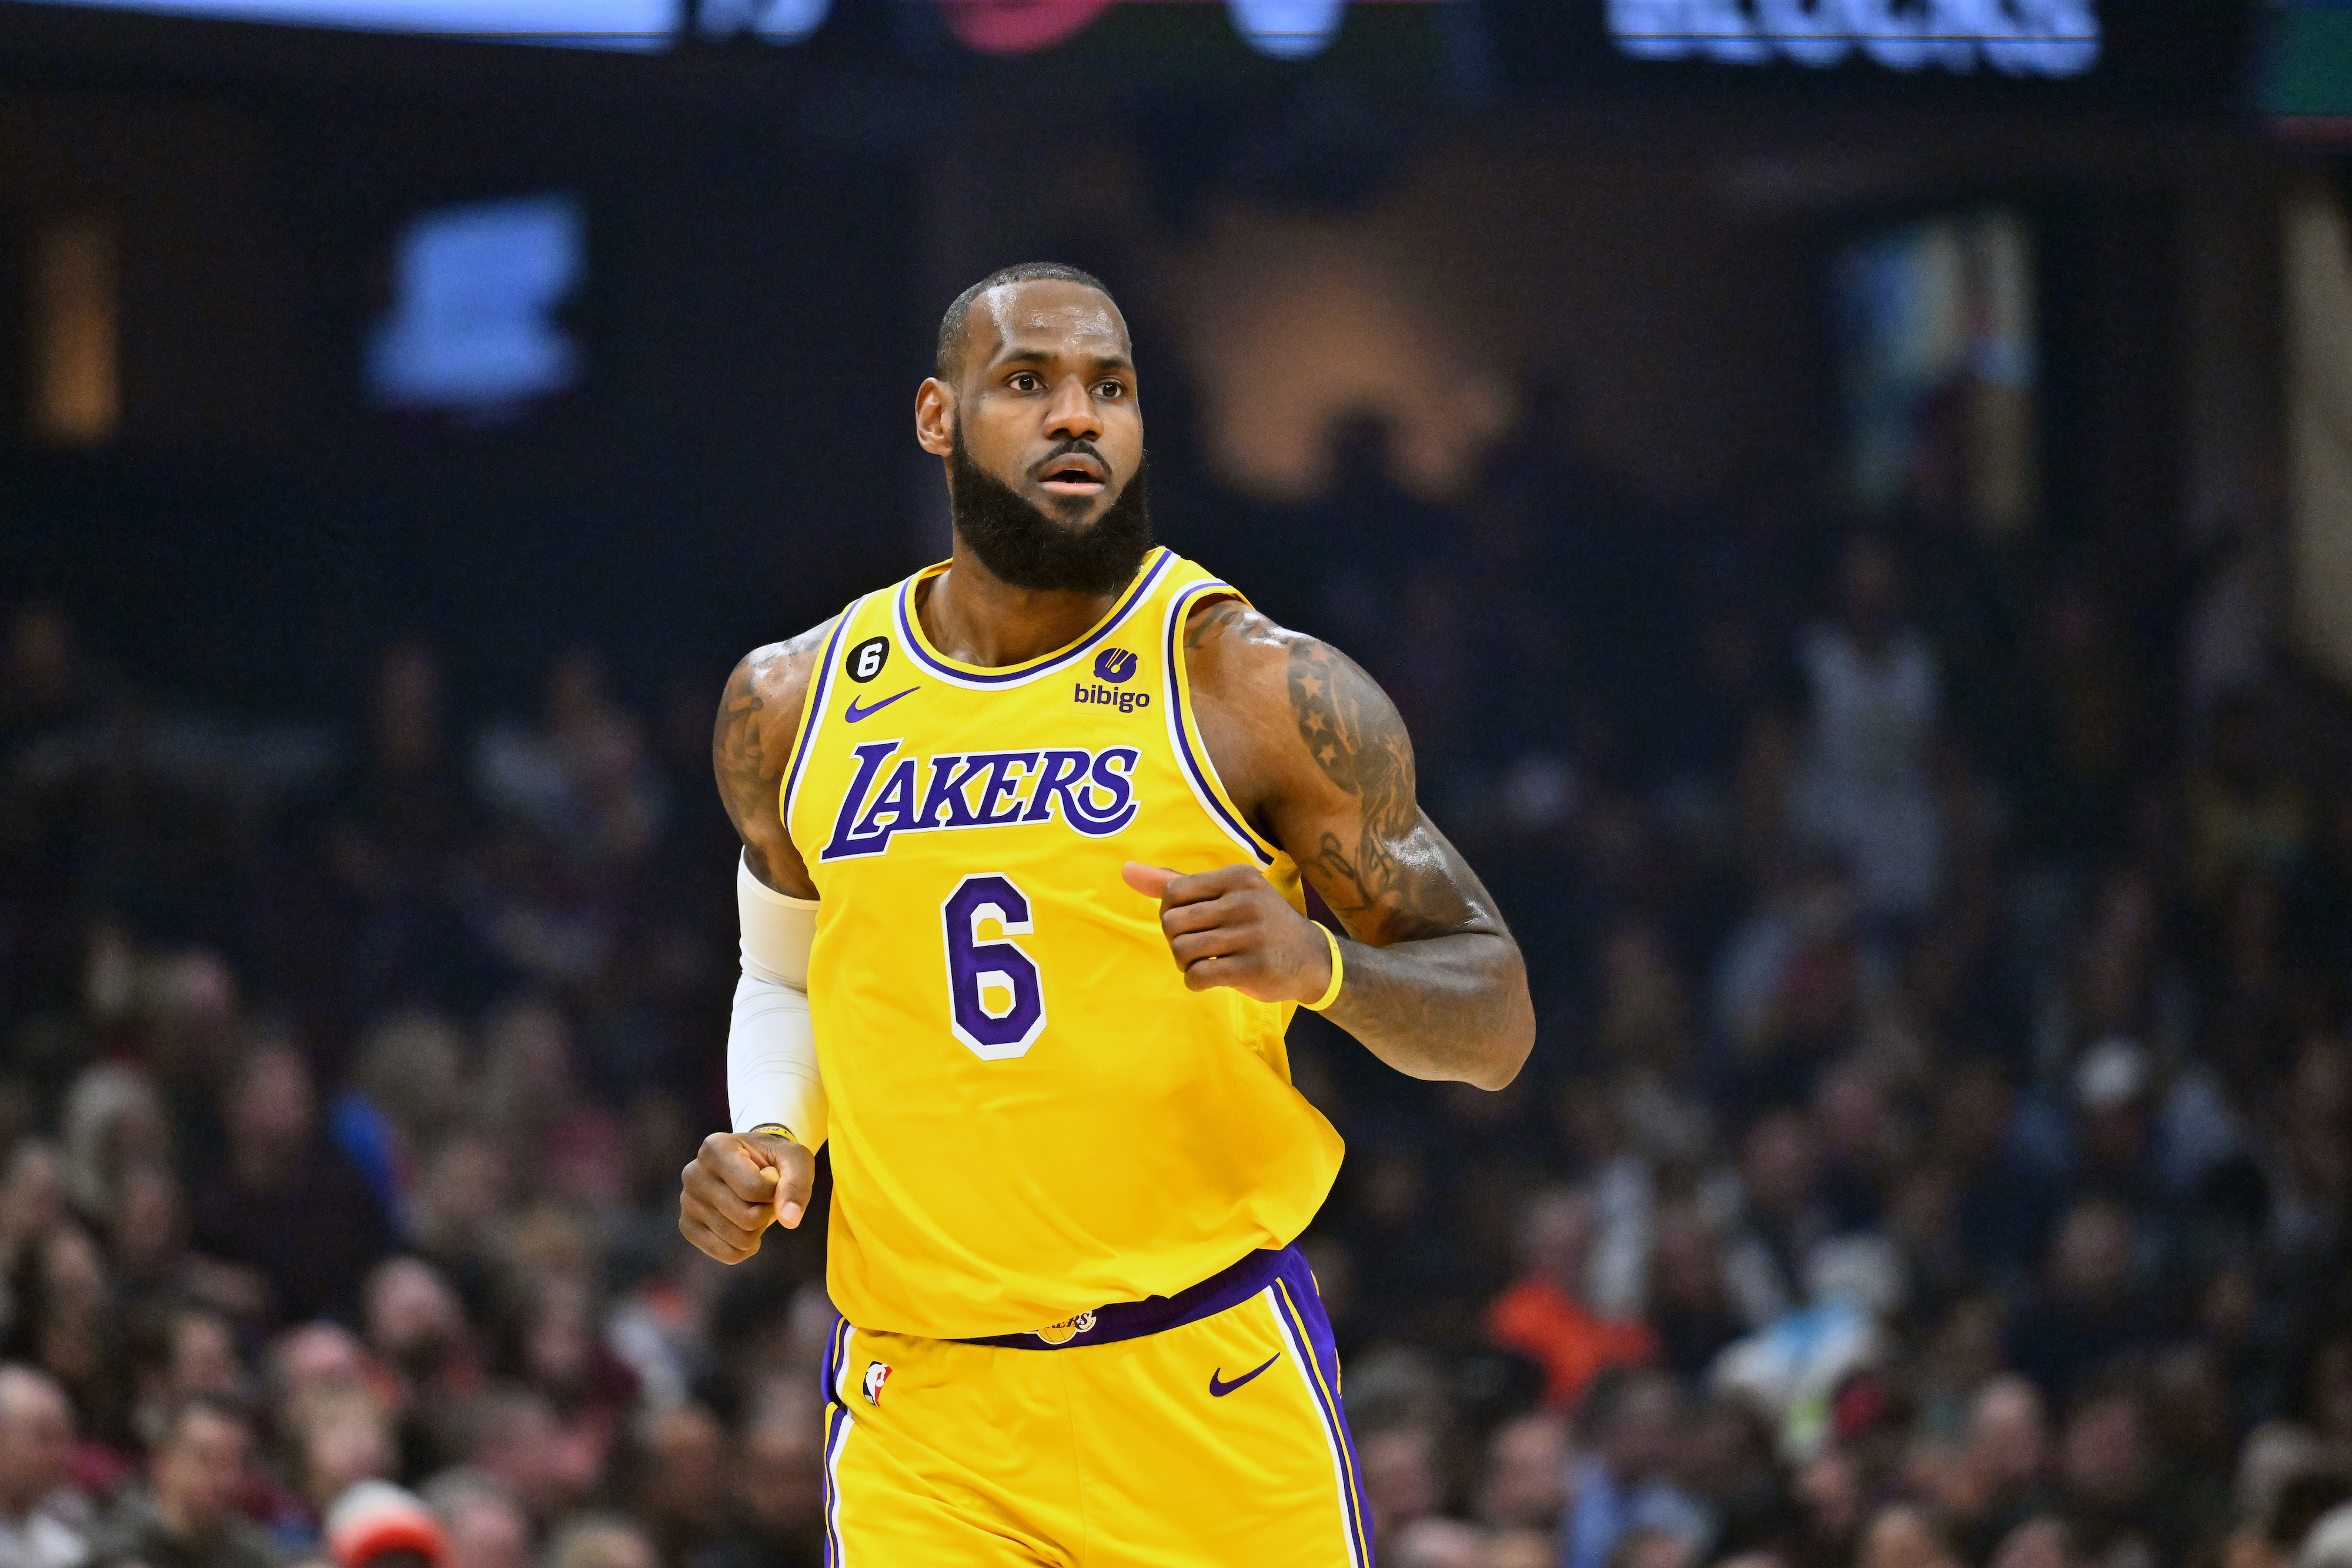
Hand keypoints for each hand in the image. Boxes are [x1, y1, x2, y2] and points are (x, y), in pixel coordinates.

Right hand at [678, 1130, 813, 1263]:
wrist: (752, 1164)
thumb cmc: (774, 1160)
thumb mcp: (795, 1159)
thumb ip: (797, 1183)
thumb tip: (790, 1219)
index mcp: (716, 1147)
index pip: (754, 1188)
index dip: (775, 1191)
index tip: (772, 1177)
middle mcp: (694, 1173)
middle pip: (747, 1218)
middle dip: (767, 1212)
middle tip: (764, 1196)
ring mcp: (687, 1202)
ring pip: (739, 1239)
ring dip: (759, 1229)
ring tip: (753, 1206)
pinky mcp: (687, 1226)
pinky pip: (727, 1254)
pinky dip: (746, 1248)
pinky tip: (746, 1228)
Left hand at [1121, 861, 1335, 1004]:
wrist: (1313, 959)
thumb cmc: (1259, 925)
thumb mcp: (1227, 895)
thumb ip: (1176, 883)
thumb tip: (1126, 869)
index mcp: (1237, 877)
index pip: (1172, 893)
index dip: (1171, 915)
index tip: (1190, 925)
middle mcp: (1245, 900)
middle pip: (1172, 923)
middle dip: (1176, 941)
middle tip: (1196, 948)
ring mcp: (1251, 934)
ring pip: (1182, 950)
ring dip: (1185, 963)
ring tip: (1203, 963)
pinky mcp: (1253, 967)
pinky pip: (1198, 976)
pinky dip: (1195, 981)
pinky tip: (1210, 978)